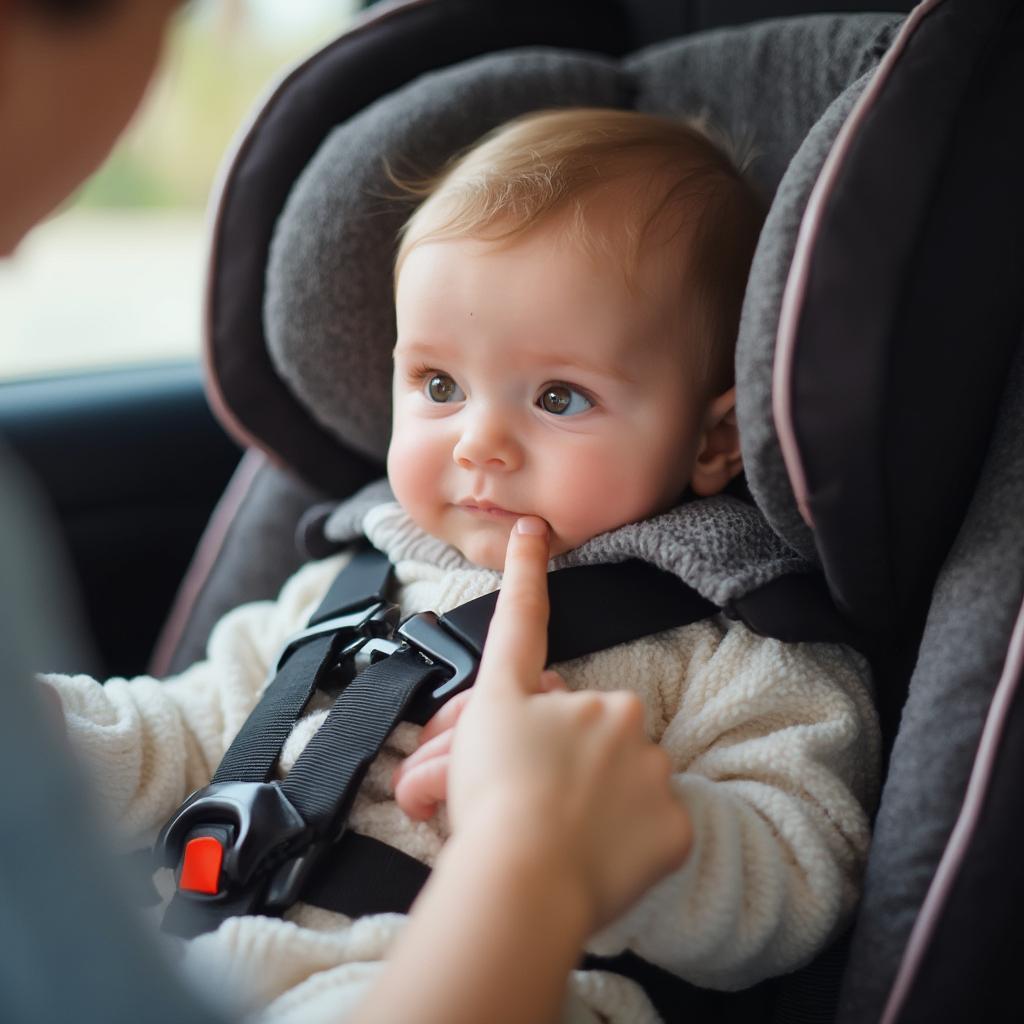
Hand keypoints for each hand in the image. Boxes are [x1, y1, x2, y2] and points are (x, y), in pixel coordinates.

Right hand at [400, 517, 692, 935]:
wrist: (524, 879)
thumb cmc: (491, 802)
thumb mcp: (472, 743)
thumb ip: (493, 713)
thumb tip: (518, 716)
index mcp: (556, 691)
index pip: (528, 624)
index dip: (525, 573)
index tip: (533, 531)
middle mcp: (613, 715)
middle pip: (576, 729)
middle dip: (545, 759)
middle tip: (510, 801)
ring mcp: (649, 769)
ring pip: (615, 777)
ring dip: (587, 803)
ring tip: (551, 841)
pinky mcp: (672, 825)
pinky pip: (648, 827)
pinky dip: (624, 844)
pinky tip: (593, 862)